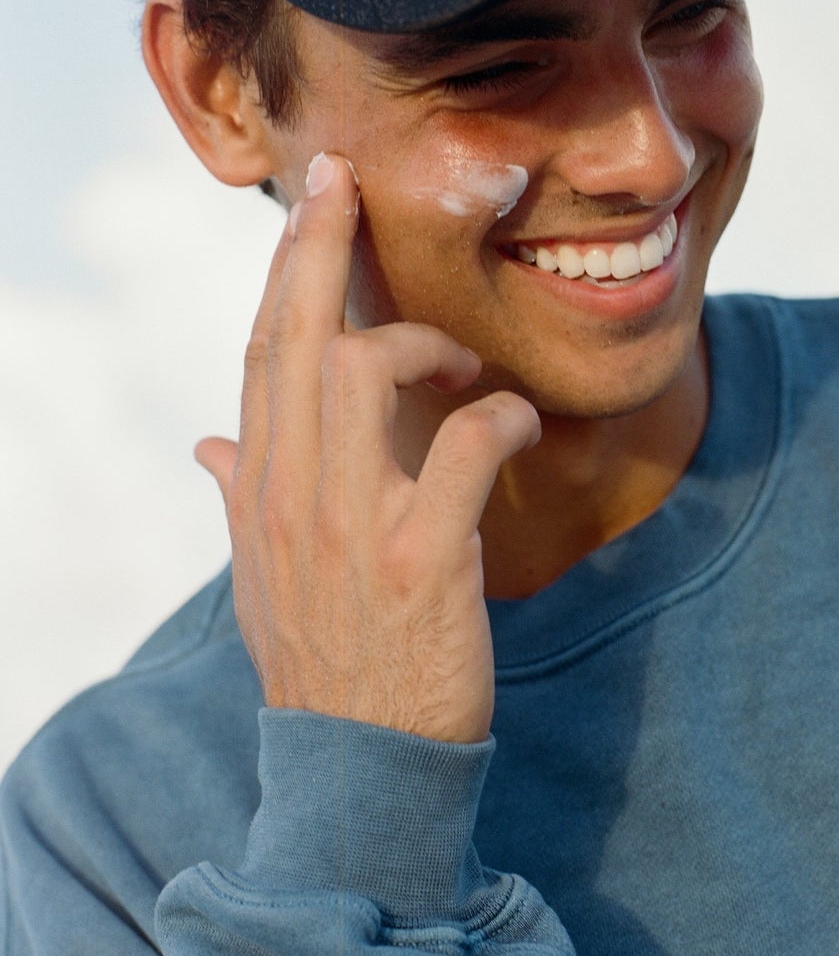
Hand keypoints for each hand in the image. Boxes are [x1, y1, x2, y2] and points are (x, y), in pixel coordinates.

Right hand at [194, 152, 539, 744]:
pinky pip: (459, 448)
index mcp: (263, 494)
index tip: (306, 202)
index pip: (262, 357)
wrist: (361, 771)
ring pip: (358, 375)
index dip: (283, 271)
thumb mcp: (264, 580)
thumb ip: (241, 499)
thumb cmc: (325, 661)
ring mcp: (352, 527)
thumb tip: (207, 441)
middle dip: (320, 250)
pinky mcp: (422, 560)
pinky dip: (494, 418)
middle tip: (345, 184)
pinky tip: (513, 425)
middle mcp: (294, 498)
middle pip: (298, 341)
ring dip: (420, 345)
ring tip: (460, 364)